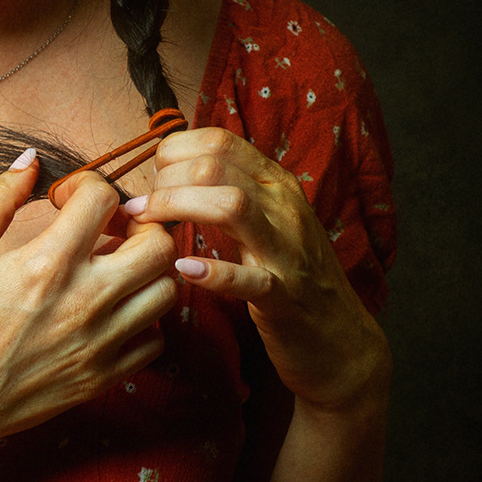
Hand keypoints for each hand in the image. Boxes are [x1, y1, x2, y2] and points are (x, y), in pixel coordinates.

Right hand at [0, 149, 184, 481]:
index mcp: (46, 265)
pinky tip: (109, 312)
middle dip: (138, 225)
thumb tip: (29, 163)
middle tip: (107, 229)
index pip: (104, 199)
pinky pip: (153, 341)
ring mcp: (98, 345)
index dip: (86, 186)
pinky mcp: (100, 378)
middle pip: (158, 245)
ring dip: (145, 271)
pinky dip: (142, 321)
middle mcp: (84, 303)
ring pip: (165, 292)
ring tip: (110, 269)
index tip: (63, 201)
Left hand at [125, 129, 388, 415]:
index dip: (173, 153)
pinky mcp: (284, 296)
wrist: (340, 339)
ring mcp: (286, 250)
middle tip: (141, 208)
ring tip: (149, 225)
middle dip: (166, 180)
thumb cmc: (290, 278)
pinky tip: (184, 270)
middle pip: (216, 166)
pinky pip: (248, 279)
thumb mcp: (267, 222)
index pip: (219, 141)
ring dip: (178, 207)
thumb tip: (175, 174)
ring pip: (231, 204)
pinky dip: (213, 273)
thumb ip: (231, 193)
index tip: (153, 180)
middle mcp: (284, 207)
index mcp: (276, 185)